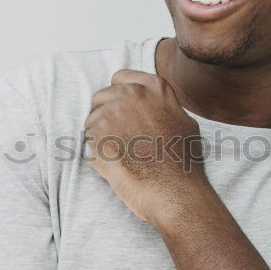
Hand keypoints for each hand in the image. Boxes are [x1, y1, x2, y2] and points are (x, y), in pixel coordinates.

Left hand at [83, 68, 209, 223]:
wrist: (174, 191)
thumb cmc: (182, 163)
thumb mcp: (184, 122)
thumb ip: (164, 106)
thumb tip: (154, 105)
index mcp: (154, 86)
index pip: (120, 78)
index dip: (118, 97)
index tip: (122, 113)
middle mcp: (132, 93)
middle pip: (101, 96)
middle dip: (105, 115)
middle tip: (120, 139)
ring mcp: (112, 111)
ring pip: (91, 120)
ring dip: (99, 137)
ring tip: (121, 156)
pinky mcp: (96, 133)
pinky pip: (86, 141)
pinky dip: (95, 154)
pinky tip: (115, 165)